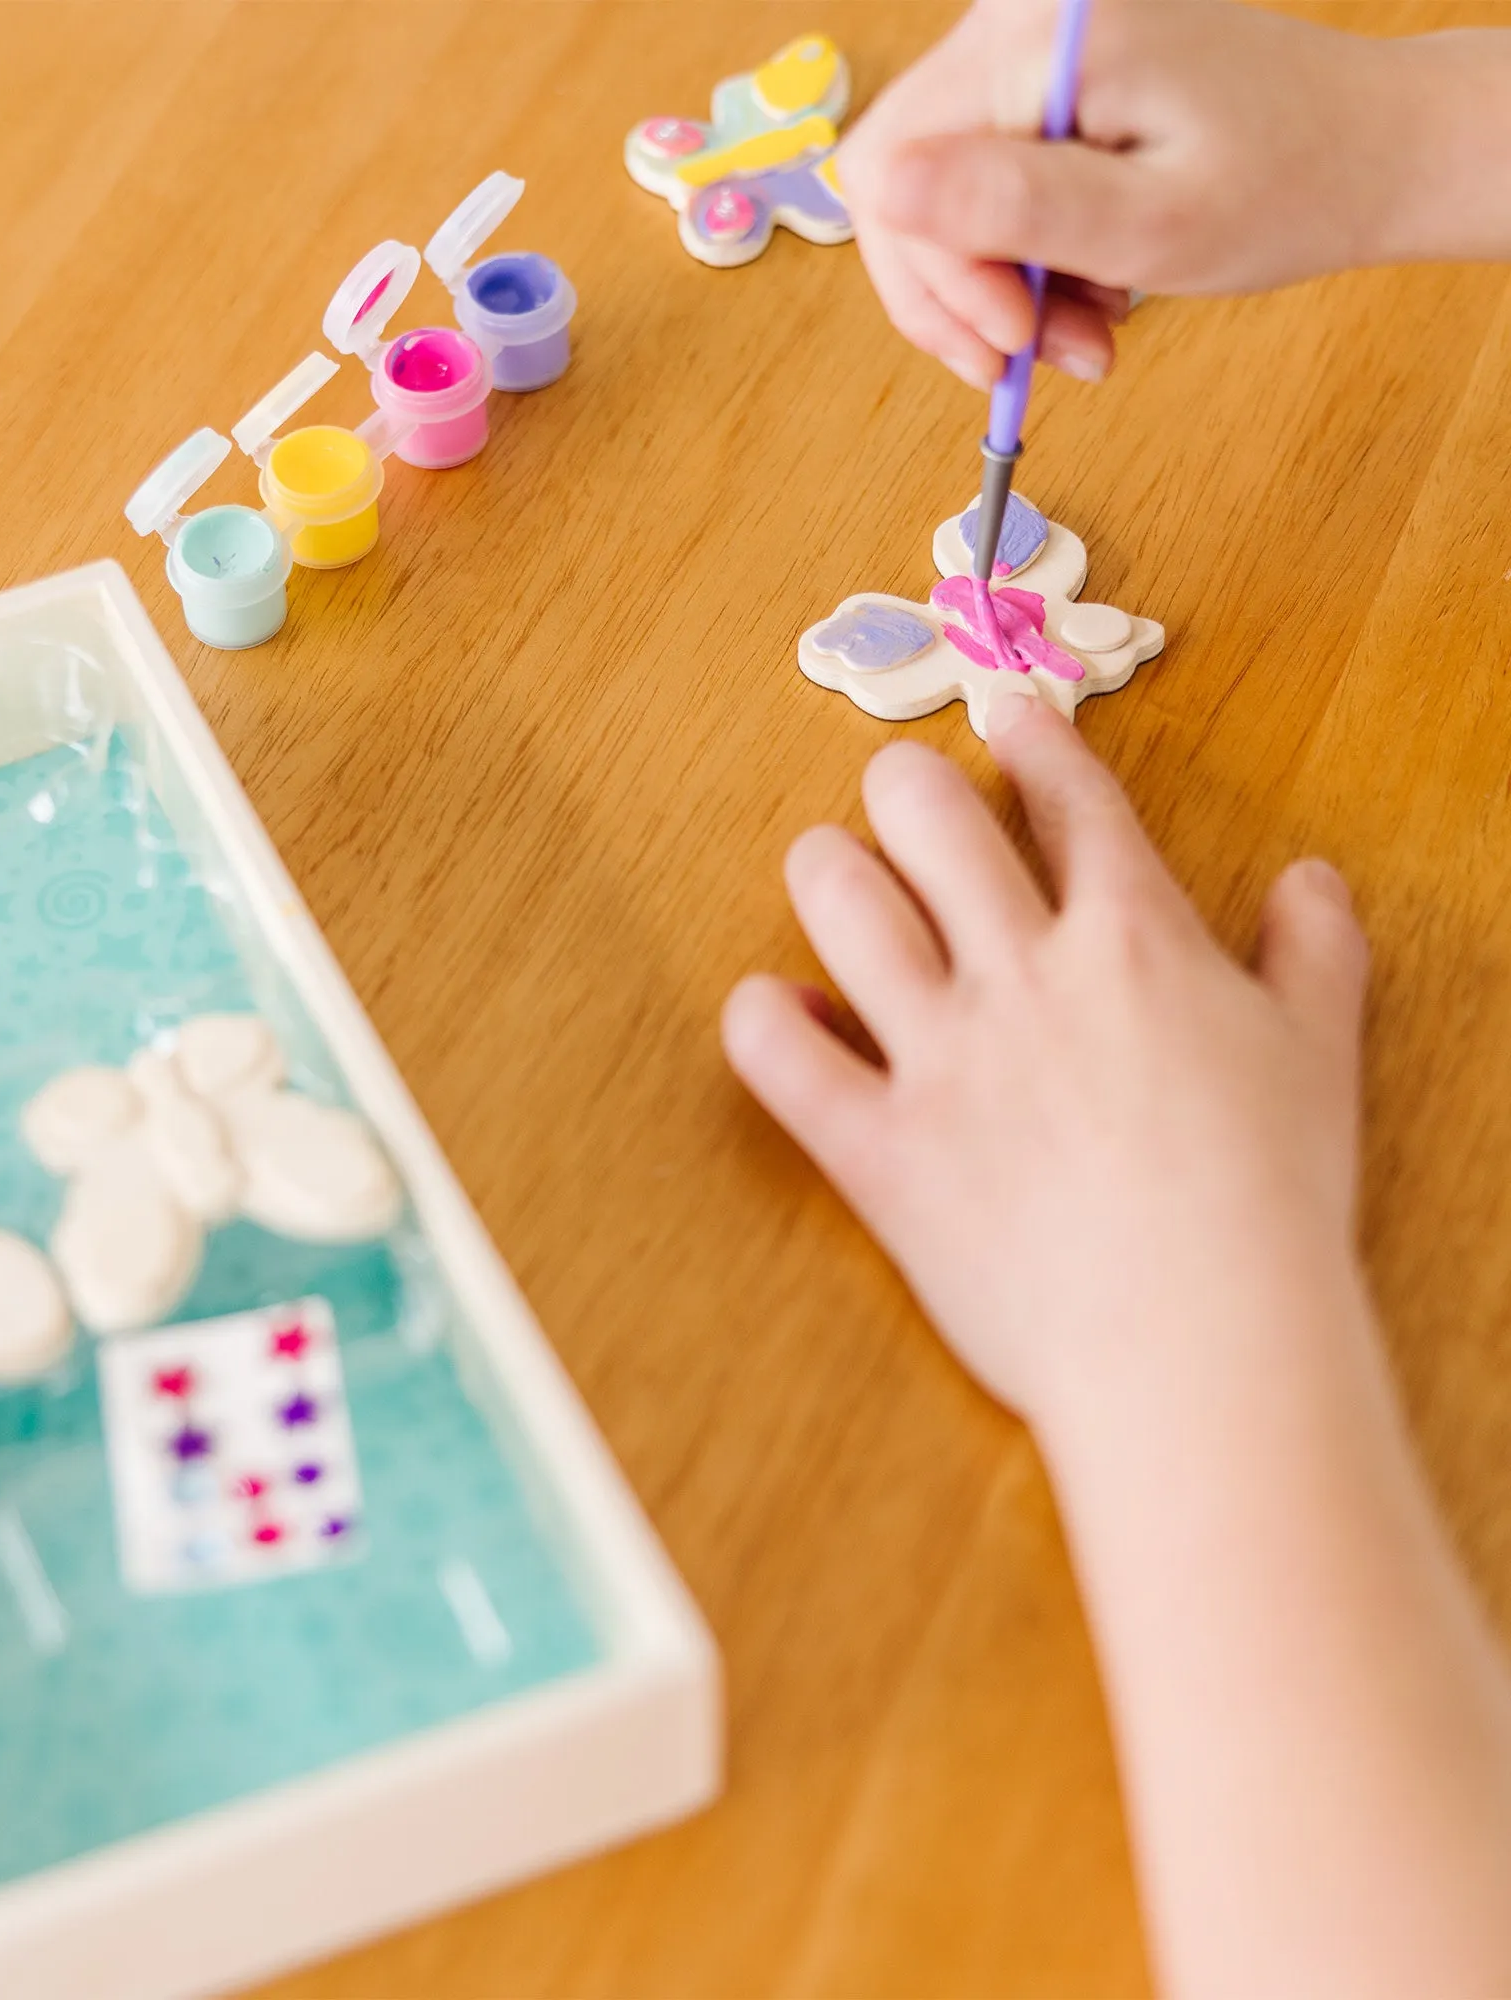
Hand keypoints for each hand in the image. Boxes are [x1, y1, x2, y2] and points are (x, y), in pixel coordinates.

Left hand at [721, 696, 1367, 1436]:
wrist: (1201, 1341)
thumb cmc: (1272, 1205)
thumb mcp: (1320, 1060)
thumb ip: (1314, 955)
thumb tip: (1310, 880)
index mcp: (1133, 939)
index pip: (1068, 798)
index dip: (1028, 738)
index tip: (999, 708)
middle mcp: (1022, 973)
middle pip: (926, 816)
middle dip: (902, 785)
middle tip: (900, 801)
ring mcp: (940, 1057)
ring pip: (840, 902)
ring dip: (825, 870)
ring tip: (832, 874)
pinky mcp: (877, 1148)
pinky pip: (776, 1054)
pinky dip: (762, 1019)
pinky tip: (779, 1010)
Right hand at [833, 0, 1415, 390]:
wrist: (1371, 149)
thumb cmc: (1287, 186)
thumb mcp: (1148, 224)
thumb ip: (1013, 204)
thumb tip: (882, 185)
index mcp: (1039, 39)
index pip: (888, 169)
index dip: (935, 277)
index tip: (1013, 340)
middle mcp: (1018, 20)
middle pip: (899, 185)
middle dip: (962, 295)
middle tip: (1040, 356)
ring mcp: (1026, 44)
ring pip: (934, 198)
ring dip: (993, 292)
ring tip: (1081, 334)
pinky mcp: (1041, 78)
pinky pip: (979, 186)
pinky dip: (1019, 262)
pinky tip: (1081, 292)